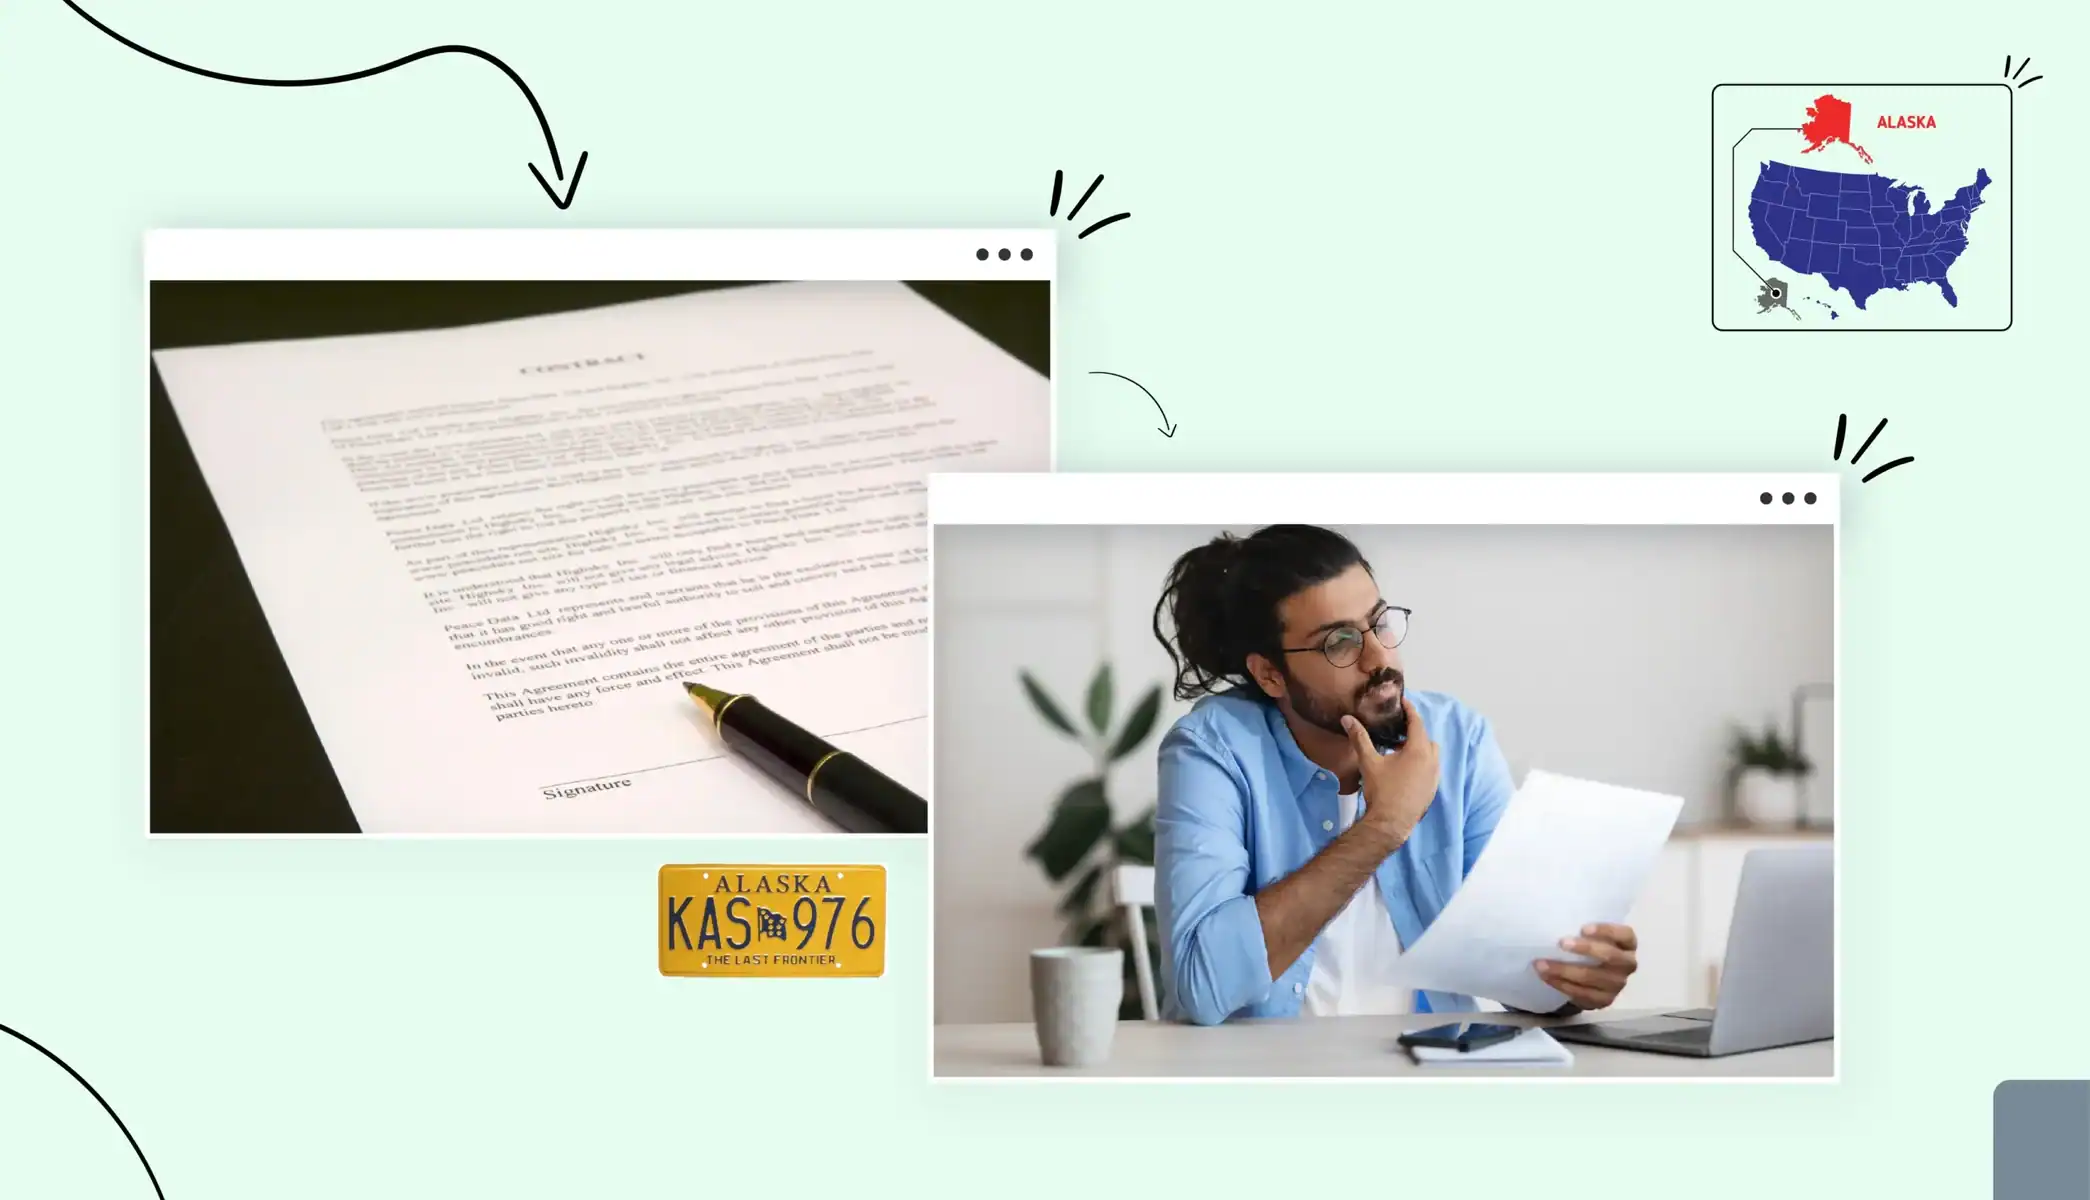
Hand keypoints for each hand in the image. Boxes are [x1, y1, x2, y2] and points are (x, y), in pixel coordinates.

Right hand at [1341, 695, 1438, 844]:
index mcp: (1419, 750)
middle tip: (1397, 732)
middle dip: (1414, 732)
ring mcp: (1434, 777)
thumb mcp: (1369, 762)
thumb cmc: (1381, 790)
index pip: (1417, 722)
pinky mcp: (1432, 790)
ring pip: (1430, 756)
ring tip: (1399, 752)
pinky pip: (1430, 770)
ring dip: (1418, 750)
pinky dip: (1421, 765)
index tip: (1403, 702)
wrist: (1391, 824)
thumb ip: (1360, 738)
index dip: (1410, 710)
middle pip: (1426, 738)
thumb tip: (1348, 719)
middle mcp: (1432, 762)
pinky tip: (1404, 772)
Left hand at [1535, 923, 1638, 1009]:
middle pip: (1611, 957)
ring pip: (1593, 979)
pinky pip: (1583, 994)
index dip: (1607, 931)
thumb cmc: (1586, 945)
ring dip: (1565, 971)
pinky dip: (1562, 985)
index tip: (1583, 928)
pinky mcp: (1605, 1000)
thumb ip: (1580, 925)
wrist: (1587, 976)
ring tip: (1541, 964)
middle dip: (1585, 949)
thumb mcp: (1588, 934)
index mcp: (1627, 943)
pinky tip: (1547, 977)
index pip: (1625, 935)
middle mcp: (1627, 964)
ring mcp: (1618, 984)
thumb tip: (1551, 911)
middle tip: (1560, 943)